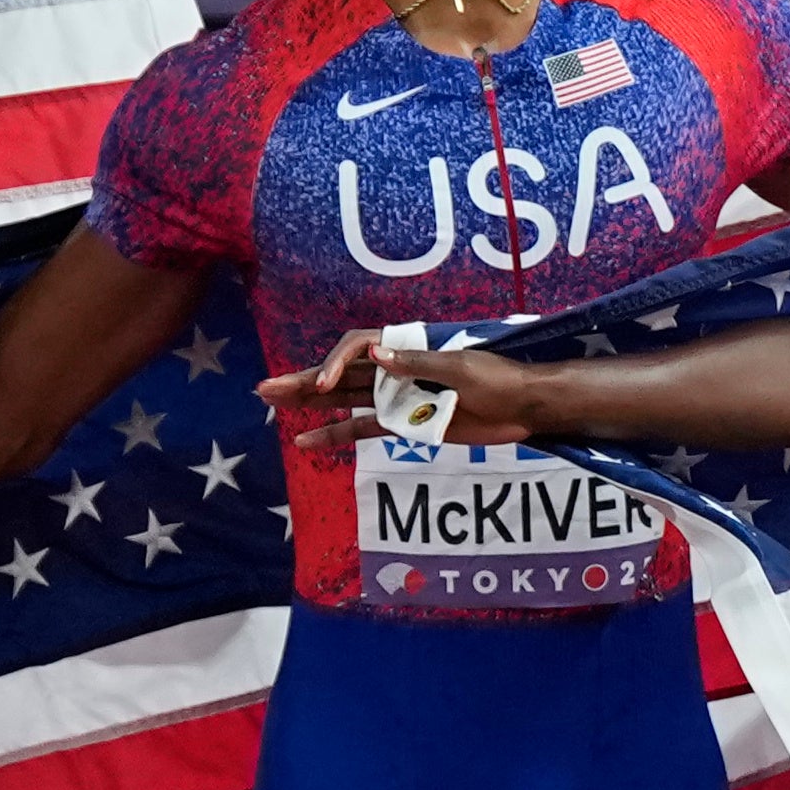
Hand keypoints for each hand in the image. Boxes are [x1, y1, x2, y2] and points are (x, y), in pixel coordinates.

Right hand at [269, 330, 545, 448]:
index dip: (335, 364)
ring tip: (271, 404)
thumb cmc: (499, 378)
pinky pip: (361, 428)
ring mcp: (397, 396)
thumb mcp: (461, 368)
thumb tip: (376, 355)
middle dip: (303, 381)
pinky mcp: (405, 422)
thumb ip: (418, 363)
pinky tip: (305, 440)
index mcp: (408, 348)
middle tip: (265, 389)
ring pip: (342, 400)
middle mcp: (394, 370)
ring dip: (309, 403)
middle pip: (339, 374)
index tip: (325, 386)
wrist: (523, 406)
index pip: (358, 349)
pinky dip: (334, 434)